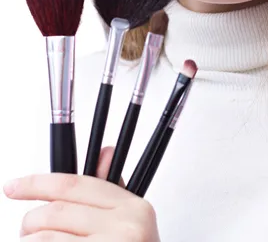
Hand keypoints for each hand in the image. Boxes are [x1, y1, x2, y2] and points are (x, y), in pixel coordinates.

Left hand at [3, 147, 160, 240]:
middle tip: (26, 230)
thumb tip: (104, 153)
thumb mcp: (129, 226)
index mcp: (134, 209)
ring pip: (45, 239)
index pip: (75, 185)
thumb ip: (111, 193)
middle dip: (30, 222)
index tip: (14, 186)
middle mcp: (124, 229)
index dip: (38, 183)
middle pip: (55, 212)